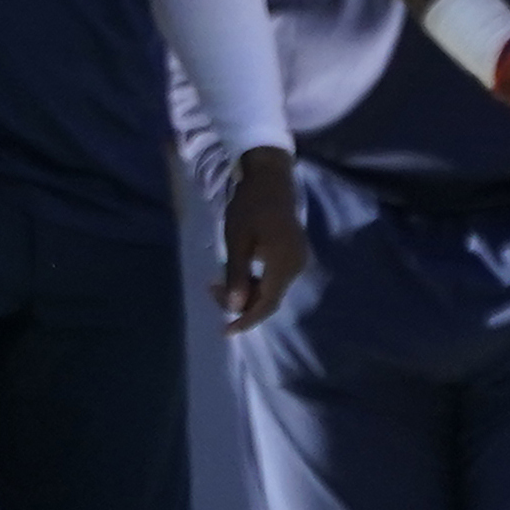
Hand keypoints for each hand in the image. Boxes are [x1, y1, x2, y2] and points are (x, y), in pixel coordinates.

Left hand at [213, 146, 305, 332]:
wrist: (270, 178)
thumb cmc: (250, 206)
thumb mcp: (237, 240)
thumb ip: (236, 275)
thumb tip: (234, 308)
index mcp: (284, 264)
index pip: (266, 304)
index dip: (246, 320)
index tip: (225, 330)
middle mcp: (297, 266)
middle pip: (268, 298)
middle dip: (239, 302)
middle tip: (211, 289)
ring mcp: (298, 260)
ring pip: (270, 289)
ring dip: (245, 291)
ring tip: (218, 281)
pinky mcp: (293, 254)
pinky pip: (274, 277)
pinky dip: (254, 280)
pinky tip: (236, 272)